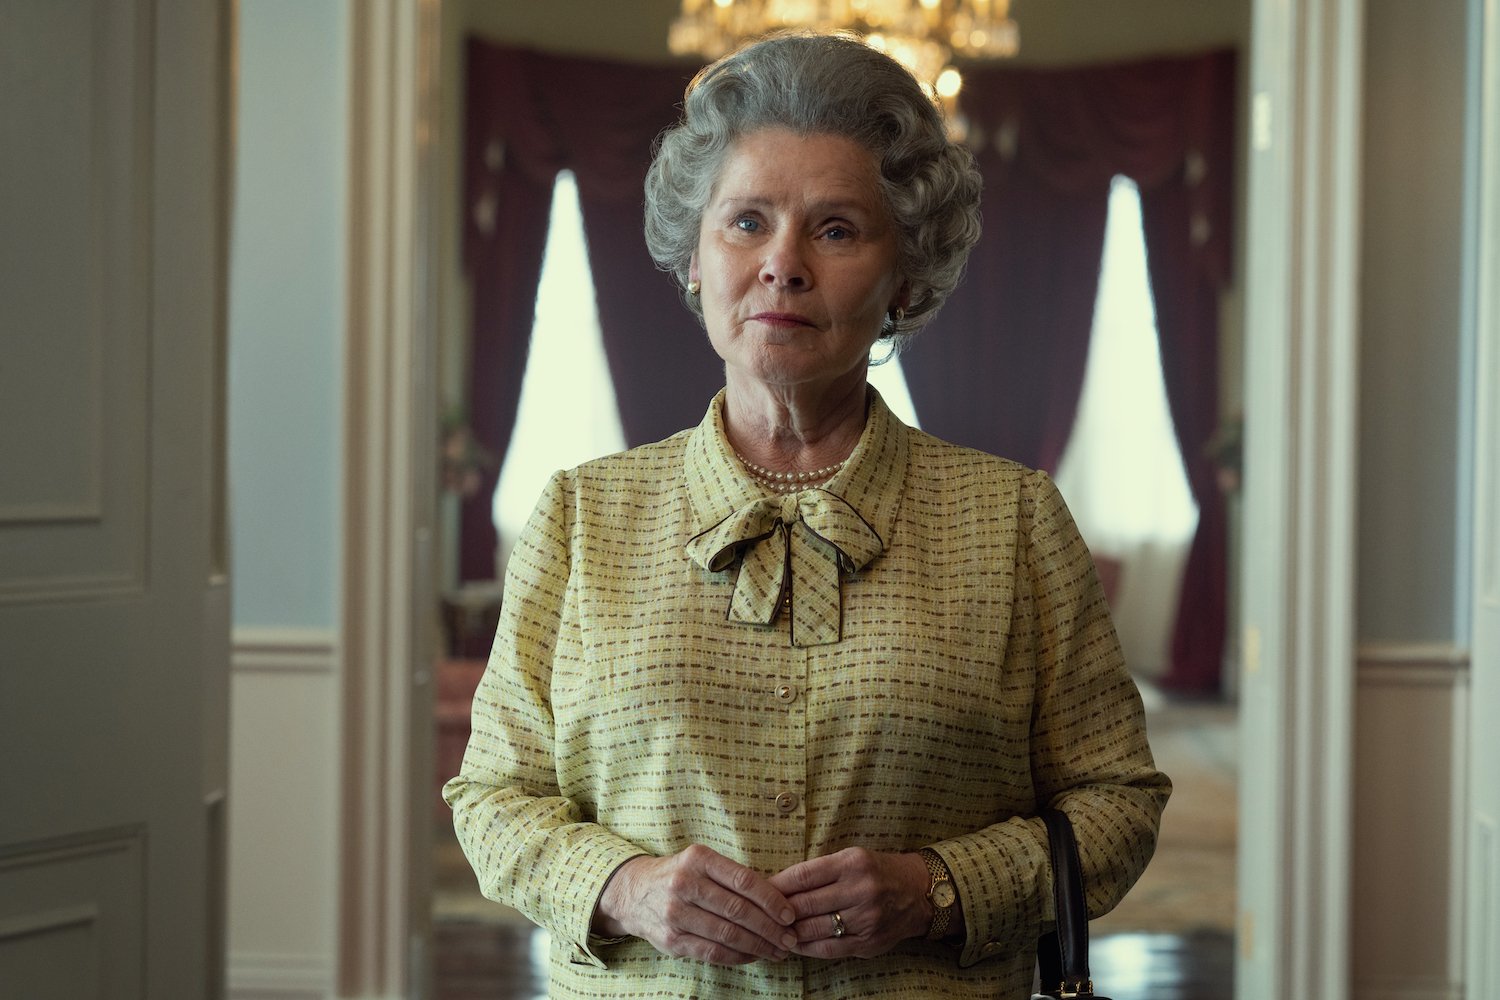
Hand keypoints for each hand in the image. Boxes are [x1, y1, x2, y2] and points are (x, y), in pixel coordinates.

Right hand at [593, 844, 797, 965]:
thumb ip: (732, 877)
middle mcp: (684, 884)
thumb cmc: (679, 875)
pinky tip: (753, 956)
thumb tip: (777, 900)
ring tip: (778, 951)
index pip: (744, 881)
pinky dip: (738, 957)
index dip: (771, 900)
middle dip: (770, 928)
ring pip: (727, 934)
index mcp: (698, 859)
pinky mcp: (671, 940)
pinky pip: (712, 952)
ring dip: (758, 946)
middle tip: (790, 939)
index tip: (790, 914)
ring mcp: (675, 914)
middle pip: (738, 910)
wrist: (633, 892)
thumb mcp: (701, 862)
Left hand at [768, 848, 932, 958]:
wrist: (916, 892)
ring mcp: (866, 918)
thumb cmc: (875, 872)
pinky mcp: (868, 942)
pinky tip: (794, 944)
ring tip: (772, 930)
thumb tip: (778, 886)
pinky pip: (828, 948)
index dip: (777, 885)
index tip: (759, 890)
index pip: (803, 875)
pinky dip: (806, 947)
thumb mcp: (851, 858)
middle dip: (778, 911)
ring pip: (814, 928)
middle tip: (759, 914)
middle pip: (805, 904)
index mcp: (852, 863)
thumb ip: (819, 871)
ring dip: (788, 932)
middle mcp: (860, 889)